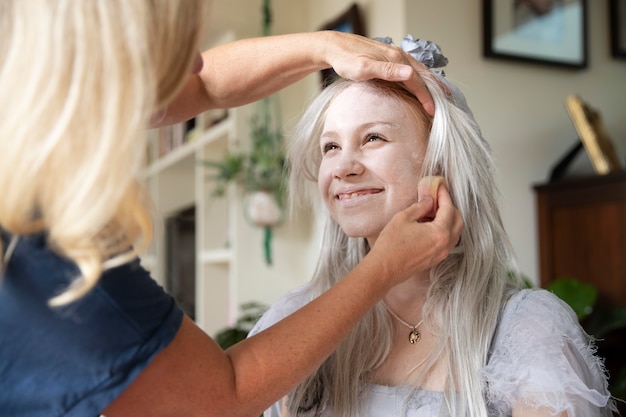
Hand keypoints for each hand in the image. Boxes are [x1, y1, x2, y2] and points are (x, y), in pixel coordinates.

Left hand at [322, 31, 436, 115]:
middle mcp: (399, 56)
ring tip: (439, 94)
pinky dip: (419, 77)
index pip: (417, 81)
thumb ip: (387, 71)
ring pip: (418, 71)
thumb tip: (410, 73)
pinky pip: (410, 69)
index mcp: (396, 59)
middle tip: (444, 105)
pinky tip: (418, 82)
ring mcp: (395, 56)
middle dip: (434, 90)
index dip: (427, 97)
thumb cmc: (346, 60)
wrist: (335, 47)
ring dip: (429, 83)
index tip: (433, 111)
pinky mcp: (389, 58)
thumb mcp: (364, 68)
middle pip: (423, 75)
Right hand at [367, 177, 462, 285]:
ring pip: (455, 232)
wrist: (384, 269)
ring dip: (449, 219)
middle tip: (439, 198)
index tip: (440, 187)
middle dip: (451, 208)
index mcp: (440, 232)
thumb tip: (429, 200)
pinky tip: (430, 225)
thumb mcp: (403, 218)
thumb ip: (420, 207)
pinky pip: (447, 241)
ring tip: (433, 211)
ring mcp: (441, 254)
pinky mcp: (435, 259)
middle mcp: (445, 244)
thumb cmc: (391, 244)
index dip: (444, 195)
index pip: (448, 209)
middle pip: (458, 221)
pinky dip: (444, 230)